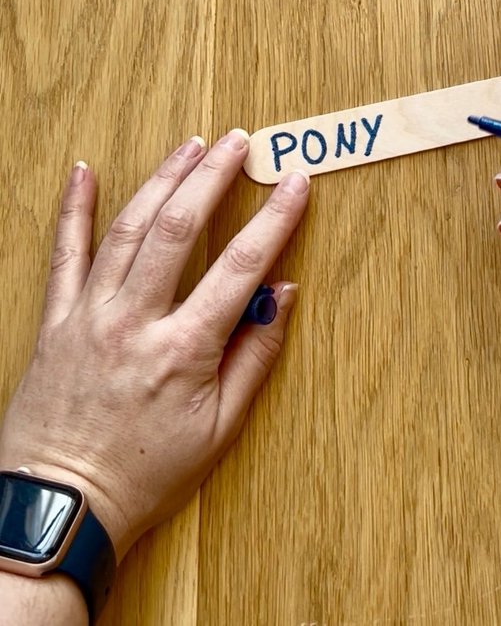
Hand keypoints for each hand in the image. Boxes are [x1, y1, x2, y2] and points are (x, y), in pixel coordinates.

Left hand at [0, 131, 309, 560]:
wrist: (59, 508)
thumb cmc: (143, 476)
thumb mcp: (218, 432)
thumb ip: (255, 357)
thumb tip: (285, 296)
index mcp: (182, 350)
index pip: (240, 266)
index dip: (274, 219)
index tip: (294, 182)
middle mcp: (134, 322)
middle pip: (178, 228)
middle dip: (212, 176)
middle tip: (237, 142)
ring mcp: (90, 316)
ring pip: (127, 229)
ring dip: (161, 179)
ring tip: (189, 146)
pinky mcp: (56, 322)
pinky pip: (63, 254)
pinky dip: (72, 209)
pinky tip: (83, 172)